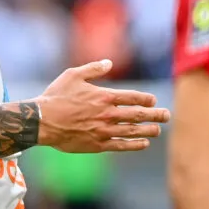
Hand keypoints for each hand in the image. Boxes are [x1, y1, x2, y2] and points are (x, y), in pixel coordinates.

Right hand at [33, 60, 170, 151]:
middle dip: (155, 115)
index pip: (133, 97)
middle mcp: (107, 114)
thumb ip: (93, 69)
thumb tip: (109, 62)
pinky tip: (143, 143)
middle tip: (166, 116)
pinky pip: (121, 145)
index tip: (153, 100)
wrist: (41, 121)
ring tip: (157, 130)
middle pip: (138, 115)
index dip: (146, 99)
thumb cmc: (56, 96)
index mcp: (104, 96)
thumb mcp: (73, 75)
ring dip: (148, 130)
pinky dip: (134, 144)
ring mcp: (103, 130)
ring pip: (132, 131)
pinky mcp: (97, 145)